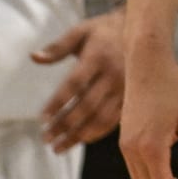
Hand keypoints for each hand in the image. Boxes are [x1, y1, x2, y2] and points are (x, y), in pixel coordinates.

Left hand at [34, 10, 126, 153]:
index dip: (58, 102)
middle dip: (65, 124)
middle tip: (46, 138)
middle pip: (86, 106)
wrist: (143, 31)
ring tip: (58, 147)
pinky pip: (114, 120)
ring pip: (101, 118)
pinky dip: (96, 133)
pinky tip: (81, 140)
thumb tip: (34, 57)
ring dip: (79, 135)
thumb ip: (58, 46)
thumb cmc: (104, 31)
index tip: (42, 118)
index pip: (75, 84)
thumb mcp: (81, 31)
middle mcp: (113, 74)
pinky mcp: (131, 98)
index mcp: (98, 56)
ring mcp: (125, 89)